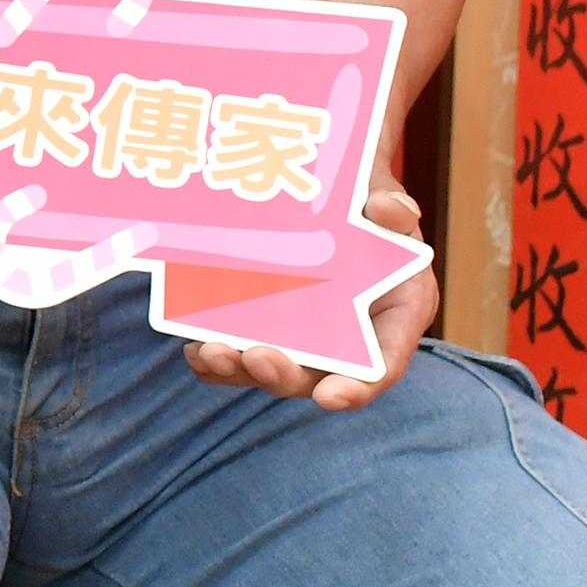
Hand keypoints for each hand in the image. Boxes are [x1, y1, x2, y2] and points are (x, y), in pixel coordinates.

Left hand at [189, 178, 441, 410]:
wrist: (325, 190)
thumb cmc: (364, 203)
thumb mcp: (385, 200)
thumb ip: (393, 209)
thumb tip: (390, 209)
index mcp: (392, 319)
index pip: (381, 366)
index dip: (358, 388)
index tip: (330, 397)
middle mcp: (347, 341)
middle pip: (316, 376)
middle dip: (282, 374)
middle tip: (255, 357)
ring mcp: (302, 341)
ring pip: (270, 371)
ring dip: (238, 369)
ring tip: (210, 351)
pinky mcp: (264, 330)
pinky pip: (238, 356)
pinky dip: (215, 358)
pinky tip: (194, 347)